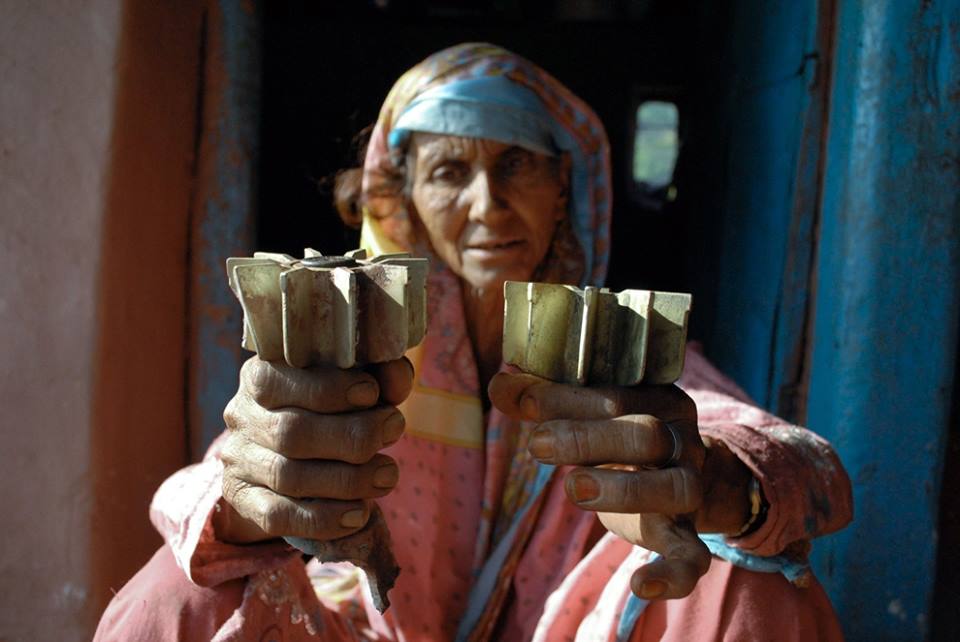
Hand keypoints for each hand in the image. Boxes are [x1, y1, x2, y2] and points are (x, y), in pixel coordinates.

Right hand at [214, 356, 413, 543]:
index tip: (371, 393)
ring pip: (288, 477)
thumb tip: (396, 377)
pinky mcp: (245, 501)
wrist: (294, 455)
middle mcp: (242, 417)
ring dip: (347, 480)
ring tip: (387, 475)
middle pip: (290, 432)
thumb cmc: (333, 406)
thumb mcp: (354, 382)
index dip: (328, 388)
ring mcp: (239, 461)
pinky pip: (279, 517)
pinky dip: (324, 519)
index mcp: (260, 374)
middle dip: (351, 436)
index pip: (279, 380)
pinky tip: (359, 514)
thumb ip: (379, 373)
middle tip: (393, 430)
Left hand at [488, 372, 752, 599]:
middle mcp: (680, 441)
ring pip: (674, 488)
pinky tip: (642, 586)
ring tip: (572, 488)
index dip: (568, 397)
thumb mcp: (586, 413)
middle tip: (538, 445)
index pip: (618, 393)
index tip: (522, 402)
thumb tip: (500, 383)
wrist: (678, 472)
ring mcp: (688, 488)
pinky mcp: (685, 534)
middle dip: (589, 438)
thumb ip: (544, 400)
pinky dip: (671, 575)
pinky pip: (692, 558)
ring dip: (624, 489)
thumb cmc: (616, 433)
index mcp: (658, 400)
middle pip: (647, 435)